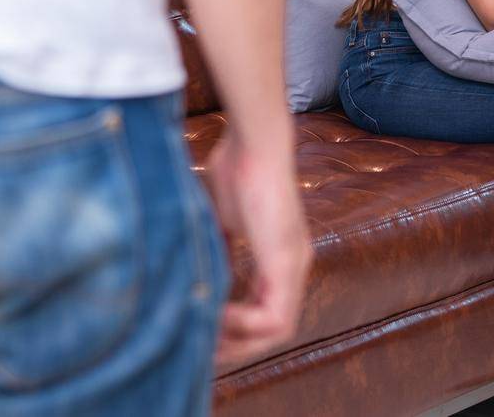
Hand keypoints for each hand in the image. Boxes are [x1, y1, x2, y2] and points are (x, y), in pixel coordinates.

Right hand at [205, 128, 311, 366]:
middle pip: (273, 328)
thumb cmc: (236, 166)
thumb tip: (199, 273)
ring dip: (240, 341)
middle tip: (203, 350)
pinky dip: (244, 325)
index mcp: (279, 255)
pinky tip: (216, 314)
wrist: (253, 142)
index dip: (237, 326)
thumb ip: (219, 246)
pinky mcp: (286, 263)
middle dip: (237, 344)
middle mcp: (294, 266)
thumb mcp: (222, 218)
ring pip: (277, 330)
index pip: (264, 307)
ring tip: (207, 338)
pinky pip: (273, 318)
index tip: (204, 330)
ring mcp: (294, 266)